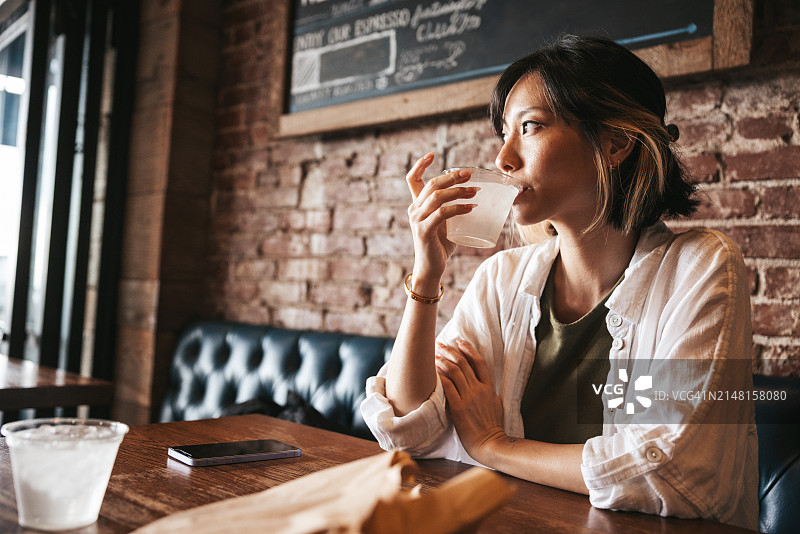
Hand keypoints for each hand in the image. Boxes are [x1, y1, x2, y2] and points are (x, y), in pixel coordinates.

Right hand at [406, 153, 477, 282]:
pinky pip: (442, 214)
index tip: (433, 154)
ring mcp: (417, 220)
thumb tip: (472, 196)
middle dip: (452, 176)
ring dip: (459, 191)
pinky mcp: (424, 231)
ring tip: (475, 192)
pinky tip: (471, 208)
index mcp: (416, 205)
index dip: (420, 164)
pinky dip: (459, 208)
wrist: (430, 268)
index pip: (412, 179)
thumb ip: (449, 210)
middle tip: (471, 174)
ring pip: (438, 197)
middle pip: (431, 184)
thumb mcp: (443, 223)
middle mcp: (414, 210)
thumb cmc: (439, 245)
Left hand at [435, 339, 506, 463]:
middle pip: (464, 363)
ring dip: (443, 361)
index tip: (460, 341)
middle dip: (450, 351)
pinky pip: (448, 387)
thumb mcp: (495, 404)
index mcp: (489, 388)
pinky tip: (433, 372)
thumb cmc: (491, 427)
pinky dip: (440, 377)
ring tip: (433, 355)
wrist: (490, 443)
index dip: (469, 349)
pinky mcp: (459, 407)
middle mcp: (479, 389)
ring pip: (455, 372)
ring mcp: (469, 398)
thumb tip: (479, 384)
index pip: (479, 362)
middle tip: (440, 344)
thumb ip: (486, 392)